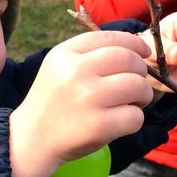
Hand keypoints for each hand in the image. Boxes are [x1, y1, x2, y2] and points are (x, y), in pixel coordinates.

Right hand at [8, 31, 152, 176]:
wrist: (32, 138)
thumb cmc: (53, 101)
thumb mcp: (59, 66)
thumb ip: (89, 54)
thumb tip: (136, 49)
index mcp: (66, 53)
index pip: (111, 38)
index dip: (135, 44)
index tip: (144, 53)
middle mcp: (76, 71)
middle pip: (130, 60)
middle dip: (141, 72)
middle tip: (136, 85)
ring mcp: (88, 98)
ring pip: (138, 86)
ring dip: (142, 96)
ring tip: (131, 103)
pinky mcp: (100, 125)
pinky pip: (136, 116)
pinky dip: (134, 120)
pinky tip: (119, 122)